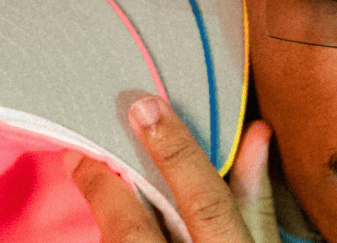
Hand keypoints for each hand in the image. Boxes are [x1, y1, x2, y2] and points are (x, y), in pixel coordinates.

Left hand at [73, 95, 279, 242]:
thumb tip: (257, 133)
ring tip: (93, 189)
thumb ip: (256, 199)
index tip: (145, 107)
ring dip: (102, 222)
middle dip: (105, 190)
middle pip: (136, 234)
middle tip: (79, 155)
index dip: (176, 152)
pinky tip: (109, 228)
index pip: (206, 201)